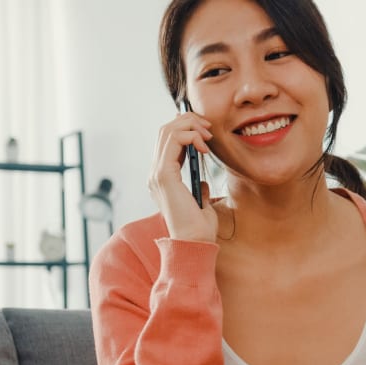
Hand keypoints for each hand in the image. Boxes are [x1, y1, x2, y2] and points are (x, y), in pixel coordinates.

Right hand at [148, 111, 217, 242]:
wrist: (194, 242)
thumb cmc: (199, 229)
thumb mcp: (200, 203)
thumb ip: (198, 189)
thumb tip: (202, 181)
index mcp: (162, 179)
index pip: (167, 141)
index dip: (185, 127)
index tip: (206, 130)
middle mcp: (155, 174)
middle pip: (165, 130)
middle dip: (188, 121)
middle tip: (209, 128)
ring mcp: (157, 173)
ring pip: (167, 131)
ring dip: (191, 126)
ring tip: (208, 135)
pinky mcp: (163, 174)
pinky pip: (174, 140)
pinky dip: (190, 136)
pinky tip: (204, 146)